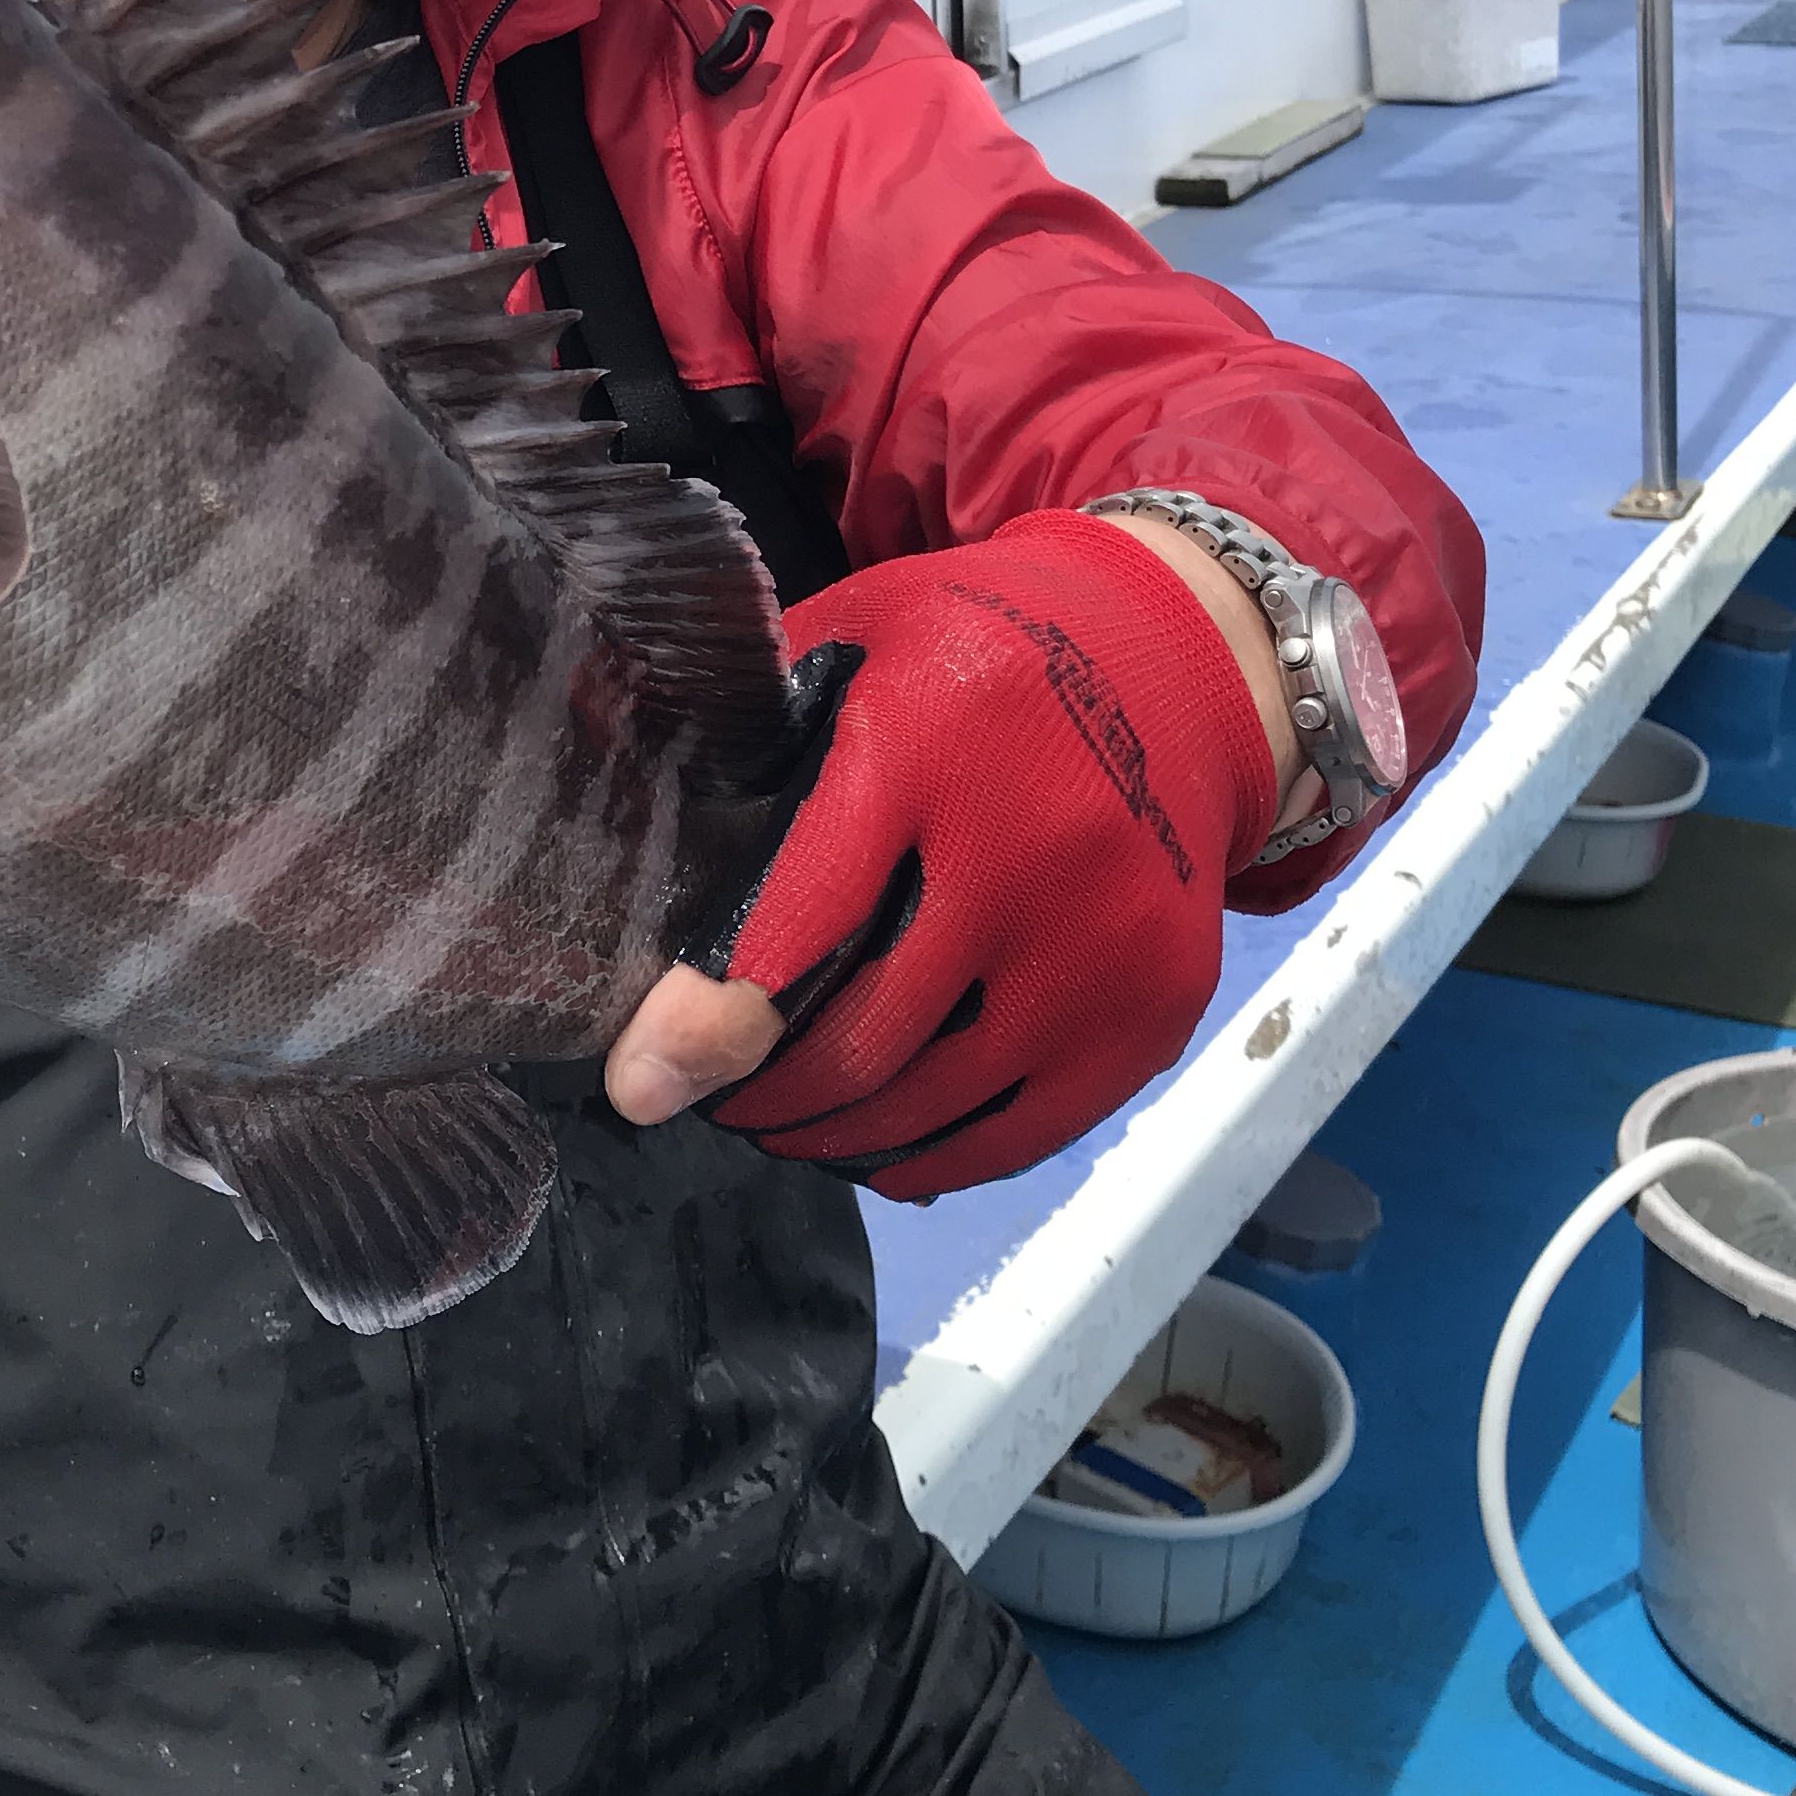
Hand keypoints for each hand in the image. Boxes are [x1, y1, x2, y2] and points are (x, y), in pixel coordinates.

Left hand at [603, 513, 1277, 1198]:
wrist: (1177, 662)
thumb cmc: (979, 649)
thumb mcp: (857, 641)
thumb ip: (752, 743)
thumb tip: (618, 854)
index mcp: (927, 746)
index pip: (798, 925)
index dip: (706, 1027)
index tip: (639, 1085)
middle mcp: (1030, 854)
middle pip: (863, 1043)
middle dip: (760, 1095)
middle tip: (708, 1093)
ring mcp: (1106, 944)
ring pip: (935, 1105)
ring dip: (834, 1135)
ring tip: (781, 1119)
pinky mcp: (1157, 1010)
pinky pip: (1020, 1133)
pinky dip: (932, 1154)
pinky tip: (877, 1140)